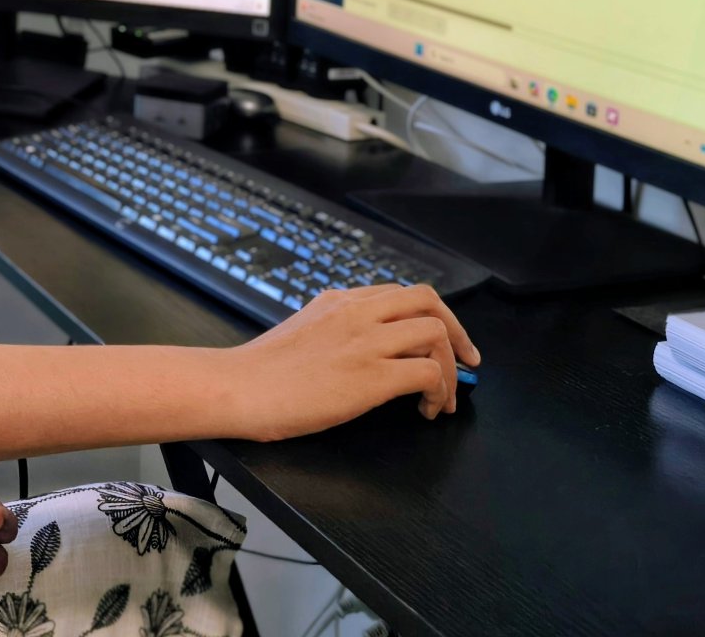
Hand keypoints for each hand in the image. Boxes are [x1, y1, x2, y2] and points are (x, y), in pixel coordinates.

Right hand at [234, 283, 481, 440]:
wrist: (238, 388)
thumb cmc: (259, 372)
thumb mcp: (301, 331)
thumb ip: (332, 329)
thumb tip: (358, 349)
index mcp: (339, 300)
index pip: (398, 294)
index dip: (427, 317)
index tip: (439, 340)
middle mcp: (357, 312)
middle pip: (428, 300)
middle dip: (456, 331)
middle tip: (466, 361)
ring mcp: (366, 342)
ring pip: (436, 334)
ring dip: (451, 368)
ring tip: (442, 398)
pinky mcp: (372, 376)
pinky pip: (428, 373)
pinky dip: (438, 392)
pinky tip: (425, 410)